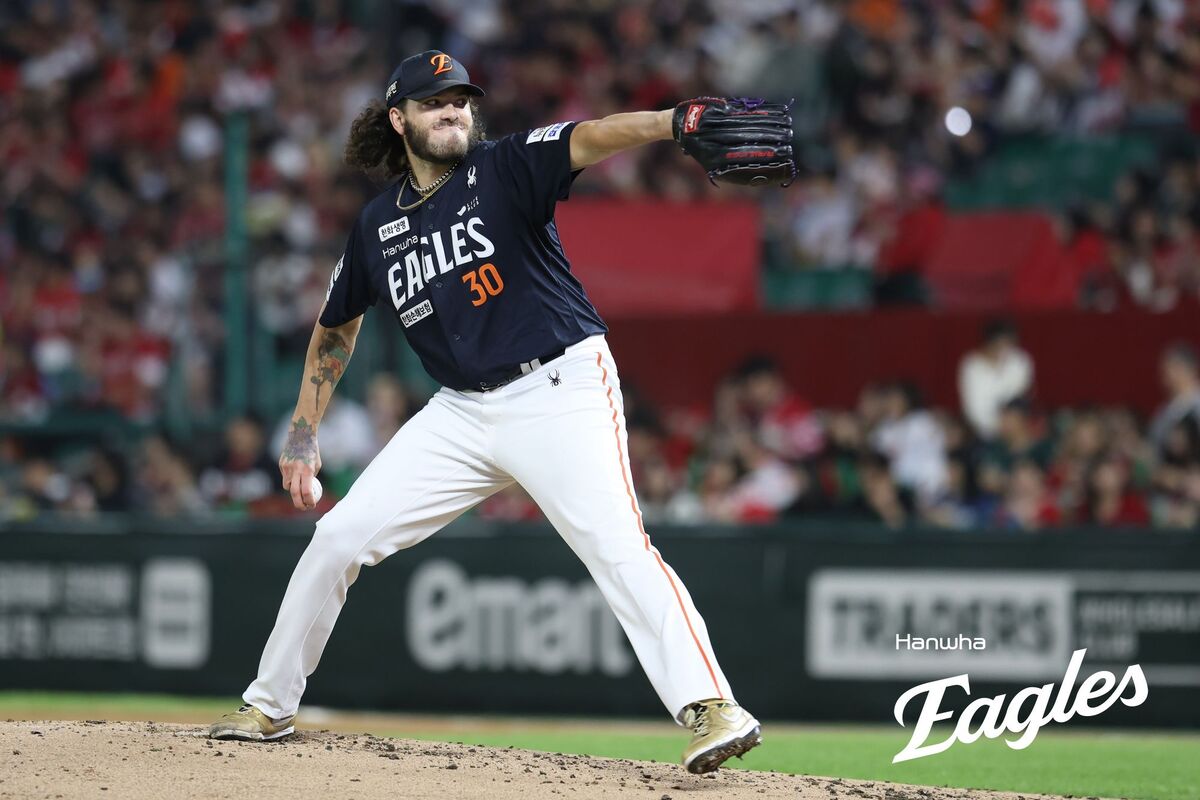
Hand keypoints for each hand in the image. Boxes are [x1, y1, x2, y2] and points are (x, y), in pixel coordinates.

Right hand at [280, 417, 322, 509]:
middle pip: (295, 493)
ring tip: (300, 487)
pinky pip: (285, 477)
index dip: (309, 501)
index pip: (307, 491)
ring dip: (293, 490)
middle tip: (303, 508)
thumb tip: (308, 492)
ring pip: (287, 486)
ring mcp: (286, 467)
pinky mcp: (281, 465)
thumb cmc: (312, 451)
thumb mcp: (316, 465)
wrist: (300, 435)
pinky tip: (295, 473)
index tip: (312, 506)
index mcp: (307, 470)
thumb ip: (311, 478)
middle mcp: (296, 470)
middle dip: (299, 504)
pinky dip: (290, 479)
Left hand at [671, 96, 795, 186]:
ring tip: (787, 128)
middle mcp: (717, 140)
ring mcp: (720, 122)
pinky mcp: (723, 108)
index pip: (745, 158)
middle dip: (772, 141)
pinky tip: (777, 112)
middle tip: (789, 146)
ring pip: (750, 123)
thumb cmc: (703, 149)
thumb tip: (759, 177)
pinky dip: (764, 111)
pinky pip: (747, 111)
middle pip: (750, 139)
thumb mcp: (711, 164)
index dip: (764, 159)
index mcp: (715, 157)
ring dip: (771, 125)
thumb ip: (732, 170)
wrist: (683, 125)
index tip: (781, 160)